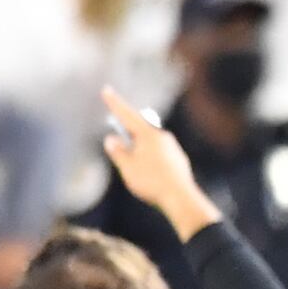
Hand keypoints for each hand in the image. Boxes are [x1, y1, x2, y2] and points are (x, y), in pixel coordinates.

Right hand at [98, 88, 217, 236]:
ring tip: (131, 161)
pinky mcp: (178, 159)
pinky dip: (148, 156)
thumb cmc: (152, 182)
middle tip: (116, 130)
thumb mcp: (127, 166)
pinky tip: (147, 170)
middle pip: (139, 128)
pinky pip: (158, 153)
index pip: (127, 115)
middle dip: (126, 129)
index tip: (106, 90)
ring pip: (149, 142)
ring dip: (137, 146)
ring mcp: (173, 148)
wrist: (181, 198)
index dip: (115, 103)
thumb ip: (117, 151)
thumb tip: (112, 139)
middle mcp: (163, 137)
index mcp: (149, 135)